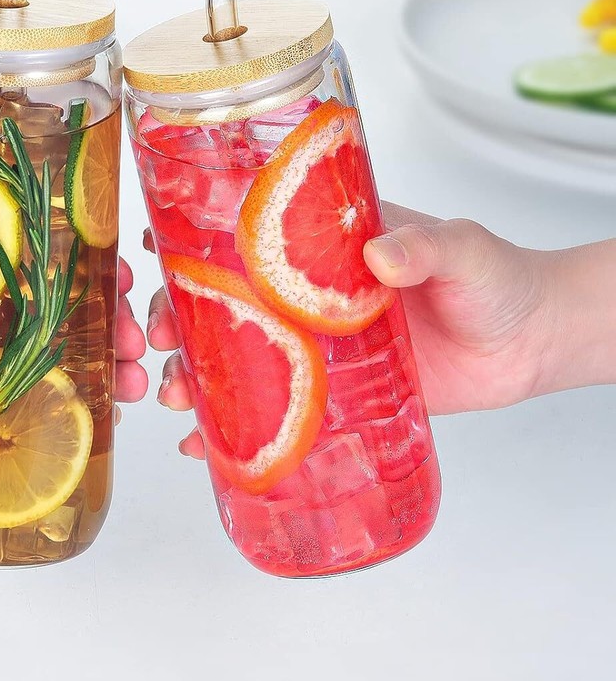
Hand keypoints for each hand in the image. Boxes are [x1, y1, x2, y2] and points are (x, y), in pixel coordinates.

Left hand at [0, 162, 146, 502]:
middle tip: (137, 335)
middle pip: (50, 308)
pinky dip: (59, 419)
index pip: (24, 247)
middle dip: (103, 318)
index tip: (121, 263)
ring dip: (94, 369)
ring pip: (44, 363)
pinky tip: (94, 429)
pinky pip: (15, 417)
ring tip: (132, 385)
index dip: (80, 253)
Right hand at [147, 205, 561, 458]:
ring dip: (194, 373)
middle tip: (157, 338)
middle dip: (176, 315)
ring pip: (238, 355)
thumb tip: (381, 256)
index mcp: (323, 245)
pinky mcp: (334, 392)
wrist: (527, 342)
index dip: (191, 240)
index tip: (153, 248)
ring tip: (175, 395)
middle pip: (223, 299)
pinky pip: (275, 409)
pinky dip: (235, 428)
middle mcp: (306, 293)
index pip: (245, 234)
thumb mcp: (460, 248)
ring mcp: (315, 344)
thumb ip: (426, 247)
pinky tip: (206, 446)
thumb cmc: (494, 276)